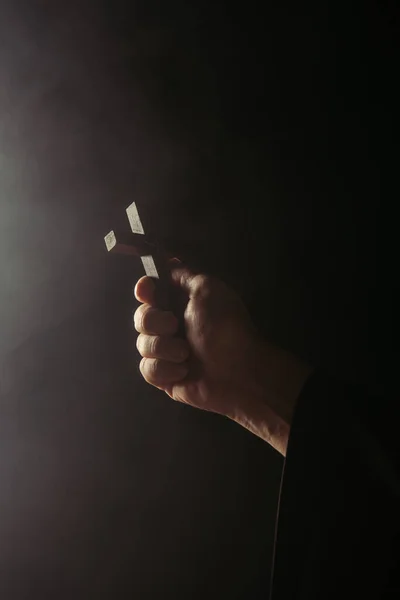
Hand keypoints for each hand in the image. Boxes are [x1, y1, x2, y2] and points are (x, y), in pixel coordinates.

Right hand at [134, 266, 311, 455]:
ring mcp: (167, 353)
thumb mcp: (207, 290)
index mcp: (182, 304)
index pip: (149, 292)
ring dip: (164, 348)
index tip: (148, 292)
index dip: (144, 290)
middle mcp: (172, 327)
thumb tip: (168, 261)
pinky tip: (184, 370)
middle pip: (140, 318)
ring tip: (186, 353)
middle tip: (176, 326)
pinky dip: (164, 369)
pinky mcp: (165, 377)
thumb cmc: (226, 327)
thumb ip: (184, 275)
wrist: (238, 370)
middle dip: (154, 322)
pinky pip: (147, 369)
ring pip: (142, 345)